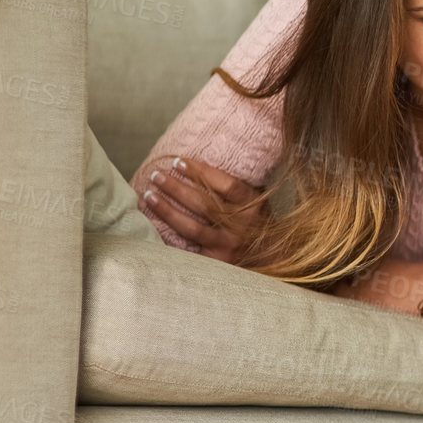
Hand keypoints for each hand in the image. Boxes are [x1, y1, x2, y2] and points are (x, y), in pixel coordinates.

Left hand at [141, 157, 267, 264]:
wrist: (272, 258)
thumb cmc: (257, 224)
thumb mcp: (256, 202)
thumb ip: (237, 187)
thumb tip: (201, 162)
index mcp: (253, 206)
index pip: (227, 185)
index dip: (201, 172)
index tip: (178, 161)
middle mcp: (242, 226)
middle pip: (204, 204)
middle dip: (176, 188)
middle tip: (156, 175)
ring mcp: (229, 245)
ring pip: (192, 227)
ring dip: (167, 210)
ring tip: (149, 195)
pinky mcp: (218, 261)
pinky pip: (188, 249)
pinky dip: (169, 238)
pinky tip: (152, 226)